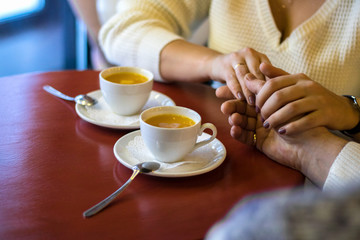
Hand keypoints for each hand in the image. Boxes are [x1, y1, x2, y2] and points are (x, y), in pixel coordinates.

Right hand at [209, 48, 270, 104]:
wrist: (217, 64)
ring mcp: (236, 58)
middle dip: (260, 87)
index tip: (273, 96)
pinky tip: (240, 98)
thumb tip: (277, 93)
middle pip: (256, 72)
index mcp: (259, 56)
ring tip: (252, 103)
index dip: (270, 83)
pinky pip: (232, 79)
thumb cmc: (241, 72)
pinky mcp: (224, 66)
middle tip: (264, 102)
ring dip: (248, 90)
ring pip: (244, 76)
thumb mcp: (253, 72)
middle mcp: (249, 54)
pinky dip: (236, 89)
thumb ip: (264, 79)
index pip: (268, 69)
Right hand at [221, 97, 347, 185]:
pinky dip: (239, 133)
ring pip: (242, 123)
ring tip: (233, 118)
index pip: (246, 96)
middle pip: (242, 110)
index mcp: (267, 102)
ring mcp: (260, 129)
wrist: (310, 143)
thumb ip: (264, 88)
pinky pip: (246, 137)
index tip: (219, 90)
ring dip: (235, 120)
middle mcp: (262, 114)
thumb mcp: (280, 98)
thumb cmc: (300, 117)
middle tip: (224, 106)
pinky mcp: (259, 142)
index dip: (233, 93)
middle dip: (232, 107)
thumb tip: (247, 76)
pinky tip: (234, 129)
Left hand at [248, 63, 359, 134]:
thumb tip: (259, 66)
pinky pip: (306, 121)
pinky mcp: (325, 114)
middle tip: (260, 119)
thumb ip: (277, 77)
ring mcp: (318, 100)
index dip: (260, 97)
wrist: (340, 109)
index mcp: (298, 78)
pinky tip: (282, 132)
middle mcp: (308, 87)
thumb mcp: (296, 84)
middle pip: (280, 96)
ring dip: (276, 119)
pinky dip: (291, 127)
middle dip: (266, 109)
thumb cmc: (311, 97)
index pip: (272, 84)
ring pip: (291, 109)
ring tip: (268, 126)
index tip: (255, 108)